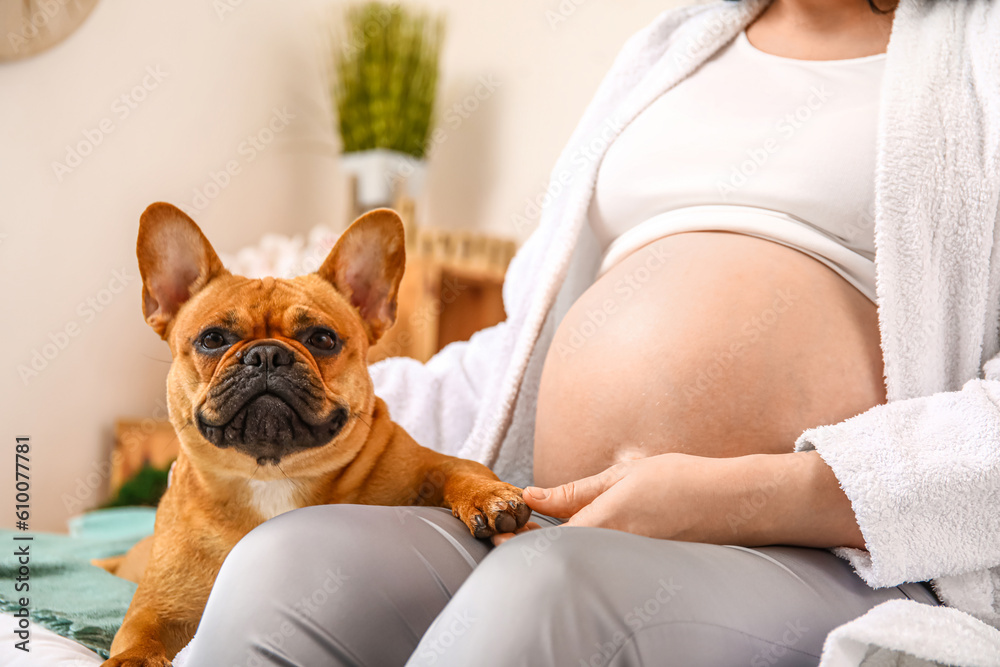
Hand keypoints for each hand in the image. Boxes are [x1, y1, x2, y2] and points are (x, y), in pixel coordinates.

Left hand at [492, 451, 865, 548]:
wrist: (737, 502)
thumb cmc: (682, 481)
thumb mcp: (623, 476)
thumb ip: (574, 491)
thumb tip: (532, 495)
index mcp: (604, 522)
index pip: (547, 542)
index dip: (516, 542)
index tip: (497, 535)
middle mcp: (615, 549)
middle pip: (559, 558)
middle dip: (533, 550)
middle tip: (514, 537)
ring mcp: (632, 562)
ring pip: (581, 563)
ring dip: (559, 552)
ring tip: (544, 538)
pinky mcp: (646, 568)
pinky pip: (606, 565)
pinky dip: (588, 556)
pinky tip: (588, 544)